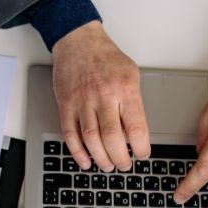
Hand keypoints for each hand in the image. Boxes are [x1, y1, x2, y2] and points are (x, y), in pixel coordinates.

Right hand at [52, 21, 149, 171]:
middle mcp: (103, 96)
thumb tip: (136, 132)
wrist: (78, 41)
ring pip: (91, 139)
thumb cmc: (105, 57)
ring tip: (107, 166)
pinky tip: (85, 160)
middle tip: (124, 166)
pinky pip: (70, 134)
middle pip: (112, 138)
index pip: (136, 127)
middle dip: (120, 158)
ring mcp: (82, 101)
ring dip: (100, 158)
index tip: (142, 155)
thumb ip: (134, 102)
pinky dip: (77, 151)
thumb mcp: (131, 74)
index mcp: (124, 89)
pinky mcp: (66, 104)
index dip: (140, 148)